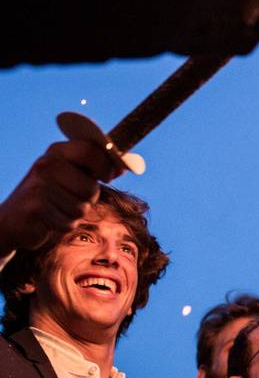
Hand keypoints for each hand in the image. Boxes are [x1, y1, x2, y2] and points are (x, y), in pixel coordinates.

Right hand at [0, 141, 122, 255]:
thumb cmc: (50, 194)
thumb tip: (129, 164)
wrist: (10, 219)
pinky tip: (49, 219)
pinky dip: (64, 225)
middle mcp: (46, 165)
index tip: (110, 176)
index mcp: (56, 151)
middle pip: (92, 187)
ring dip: (75, 213)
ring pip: (82, 208)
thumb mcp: (70, 173)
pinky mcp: (36, 210)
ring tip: (57, 208)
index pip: (92, 151)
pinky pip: (69, 223)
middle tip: (70, 197)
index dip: (107, 166)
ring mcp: (39, 187)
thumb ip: (96, 167)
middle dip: (88, 198)